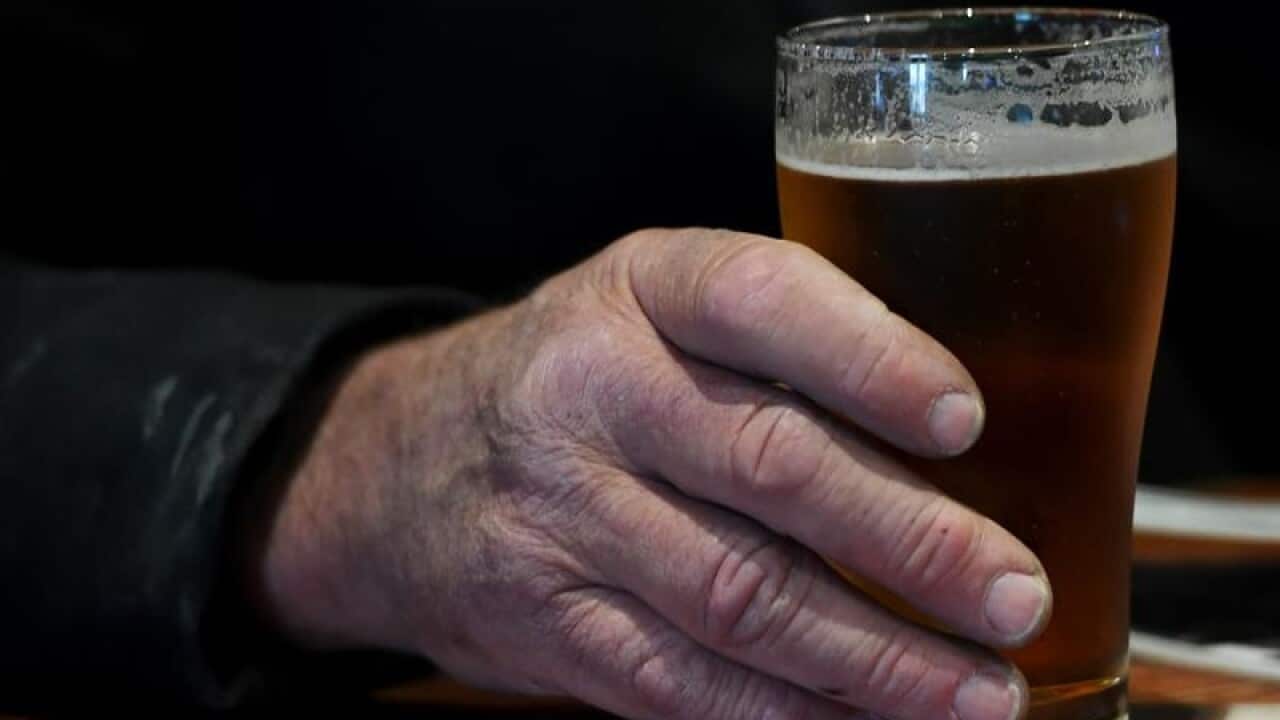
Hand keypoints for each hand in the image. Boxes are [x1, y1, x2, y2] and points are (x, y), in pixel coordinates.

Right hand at [251, 229, 1049, 719]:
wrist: (397, 465)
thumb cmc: (572, 377)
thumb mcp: (649, 308)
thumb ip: (772, 345)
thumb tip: (954, 439)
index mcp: (638, 289)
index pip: (760, 297)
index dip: (870, 358)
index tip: (966, 421)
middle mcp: (590, 391)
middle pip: (765, 463)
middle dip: (907, 540)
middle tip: (1012, 593)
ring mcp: (560, 514)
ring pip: (736, 594)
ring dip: (872, 656)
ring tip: (978, 691)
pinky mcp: (547, 620)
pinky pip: (681, 681)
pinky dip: (789, 716)